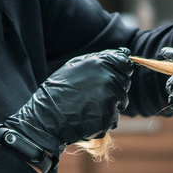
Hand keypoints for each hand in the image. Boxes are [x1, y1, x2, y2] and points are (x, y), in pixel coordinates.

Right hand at [3, 48, 133, 155]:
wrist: (47, 118)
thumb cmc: (58, 91)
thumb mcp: (74, 67)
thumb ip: (99, 60)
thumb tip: (122, 53)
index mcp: (100, 64)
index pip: (125, 64)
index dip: (121, 70)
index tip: (114, 74)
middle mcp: (109, 79)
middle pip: (125, 82)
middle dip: (115, 87)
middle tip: (94, 93)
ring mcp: (110, 99)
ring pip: (122, 101)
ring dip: (111, 104)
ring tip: (90, 105)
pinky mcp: (109, 116)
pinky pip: (114, 117)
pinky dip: (105, 118)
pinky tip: (89, 116)